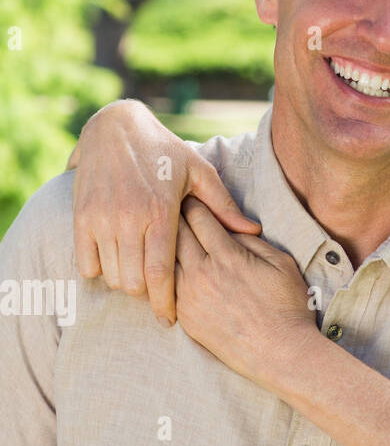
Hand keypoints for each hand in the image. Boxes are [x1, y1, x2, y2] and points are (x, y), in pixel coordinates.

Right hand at [71, 100, 261, 325]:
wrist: (113, 126)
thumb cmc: (163, 151)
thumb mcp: (199, 172)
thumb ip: (223, 206)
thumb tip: (253, 231)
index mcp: (160, 212)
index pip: (161, 273)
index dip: (165, 302)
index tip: (170, 319)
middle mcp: (128, 218)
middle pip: (135, 282)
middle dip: (147, 295)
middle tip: (156, 292)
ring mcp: (102, 218)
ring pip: (112, 276)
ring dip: (125, 282)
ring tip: (138, 275)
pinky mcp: (81, 216)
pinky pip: (86, 264)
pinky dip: (99, 271)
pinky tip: (114, 263)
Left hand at [174, 197, 319, 389]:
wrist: (280, 354)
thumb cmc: (287, 307)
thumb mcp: (281, 263)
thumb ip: (252, 241)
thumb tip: (231, 228)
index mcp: (227, 256)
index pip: (197, 215)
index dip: (193, 201)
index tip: (189, 195)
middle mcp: (201, 274)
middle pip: (174, 232)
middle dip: (172, 216)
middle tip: (168, 207)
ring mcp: (189, 297)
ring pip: (163, 259)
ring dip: (162, 245)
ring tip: (162, 235)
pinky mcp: (185, 317)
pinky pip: (165, 287)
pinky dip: (163, 274)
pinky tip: (164, 267)